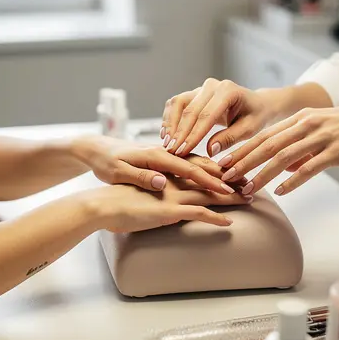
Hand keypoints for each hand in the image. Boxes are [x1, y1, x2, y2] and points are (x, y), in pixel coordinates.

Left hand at [72, 135, 238, 193]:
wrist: (94, 149)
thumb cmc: (103, 162)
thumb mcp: (117, 172)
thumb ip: (141, 177)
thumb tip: (163, 182)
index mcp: (155, 156)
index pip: (188, 169)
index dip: (208, 181)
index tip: (227, 190)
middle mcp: (163, 153)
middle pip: (198, 164)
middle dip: (222, 175)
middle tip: (244, 186)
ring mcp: (164, 155)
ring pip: (196, 163)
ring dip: (216, 172)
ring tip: (236, 181)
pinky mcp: (161, 159)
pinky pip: (186, 164)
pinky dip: (203, 169)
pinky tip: (214, 176)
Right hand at [84, 176, 252, 232]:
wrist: (100, 204)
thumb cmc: (115, 197)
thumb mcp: (138, 186)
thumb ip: (153, 184)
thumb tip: (162, 186)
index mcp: (165, 170)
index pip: (197, 166)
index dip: (216, 169)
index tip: (233, 171)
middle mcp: (173, 179)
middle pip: (208, 177)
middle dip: (231, 180)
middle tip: (251, 183)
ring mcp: (173, 195)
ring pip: (209, 194)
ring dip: (230, 197)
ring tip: (249, 200)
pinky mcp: (169, 210)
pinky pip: (198, 214)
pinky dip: (215, 218)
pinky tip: (228, 223)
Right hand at [162, 78, 275, 158]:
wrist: (257, 105)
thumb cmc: (255, 117)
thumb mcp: (249, 129)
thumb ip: (229, 138)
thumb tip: (209, 150)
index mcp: (228, 91)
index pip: (206, 115)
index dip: (193, 135)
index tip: (183, 151)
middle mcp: (212, 85)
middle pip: (189, 109)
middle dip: (179, 132)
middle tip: (172, 151)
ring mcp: (201, 88)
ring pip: (178, 103)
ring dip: (170, 124)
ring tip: (167, 143)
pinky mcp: (193, 94)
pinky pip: (176, 104)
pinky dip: (169, 118)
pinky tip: (166, 135)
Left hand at [214, 102, 338, 196]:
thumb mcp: (319, 131)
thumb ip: (298, 148)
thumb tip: (281, 170)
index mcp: (299, 119)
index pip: (262, 136)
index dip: (240, 150)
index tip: (221, 163)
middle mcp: (306, 125)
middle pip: (267, 145)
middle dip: (242, 162)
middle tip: (223, 177)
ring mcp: (321, 137)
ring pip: (283, 157)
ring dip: (261, 174)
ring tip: (245, 189)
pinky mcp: (336, 150)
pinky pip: (309, 167)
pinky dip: (292, 180)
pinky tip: (279, 191)